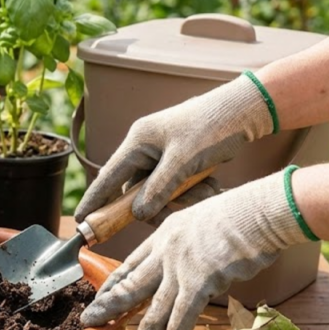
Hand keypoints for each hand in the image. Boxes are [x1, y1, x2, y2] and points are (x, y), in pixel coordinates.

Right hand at [75, 74, 273, 223]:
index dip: (94, 200)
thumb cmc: (213, 126)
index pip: (108, 176)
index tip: (82, 220)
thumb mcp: (184, 160)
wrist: (246, 109)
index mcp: (138, 141)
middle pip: (136, 190)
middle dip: (158, 205)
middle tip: (179, 213)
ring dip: (180, 199)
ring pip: (158, 191)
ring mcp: (161, 154)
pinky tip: (211, 185)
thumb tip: (136, 214)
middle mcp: (144, 148)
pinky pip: (174, 186)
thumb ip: (158, 188)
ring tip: (207, 191)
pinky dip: (190, 192)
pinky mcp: (178, 160)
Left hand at [81, 172, 308, 329]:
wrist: (259, 211)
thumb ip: (188, 242)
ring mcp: (180, 268)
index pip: (130, 263)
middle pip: (130, 285)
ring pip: (154, 308)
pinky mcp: (200, 281)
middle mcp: (166, 252)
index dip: (112, 282)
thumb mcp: (200, 221)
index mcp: (164, 236)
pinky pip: (182, 315)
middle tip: (90, 322)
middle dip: (109, 307)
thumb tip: (191, 260)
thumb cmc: (241, 215)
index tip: (99, 296)